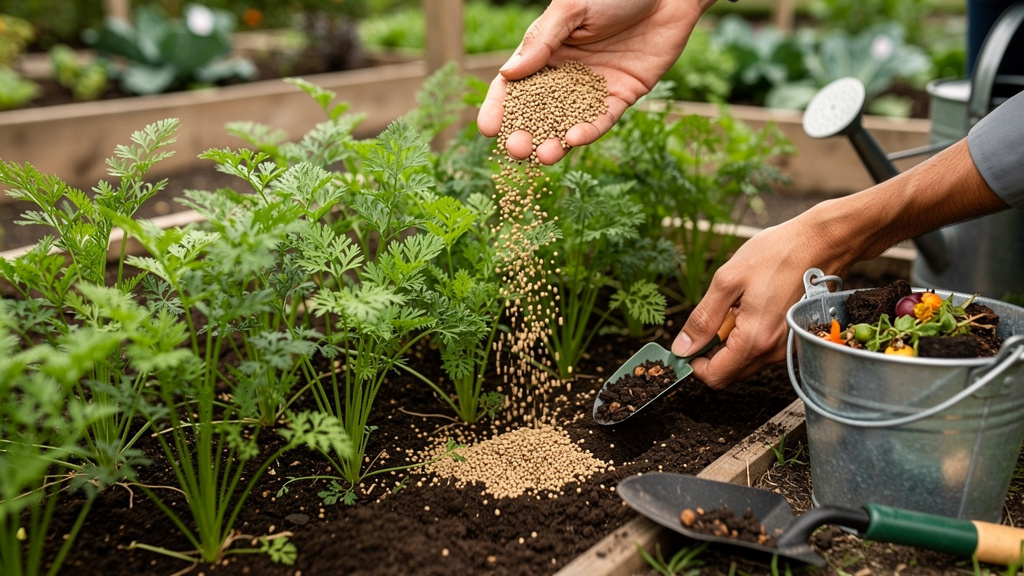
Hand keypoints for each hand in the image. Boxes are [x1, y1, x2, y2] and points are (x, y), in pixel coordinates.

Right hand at [477, 0, 715, 164]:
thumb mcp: (571, 10)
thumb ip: (541, 43)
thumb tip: (508, 74)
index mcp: (545, 51)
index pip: (514, 85)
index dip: (500, 108)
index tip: (489, 129)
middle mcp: (566, 73)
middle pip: (538, 111)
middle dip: (525, 133)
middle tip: (516, 150)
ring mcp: (593, 87)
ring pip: (568, 122)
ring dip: (554, 141)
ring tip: (544, 156)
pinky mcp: (622, 95)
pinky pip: (602, 119)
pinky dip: (588, 131)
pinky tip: (574, 140)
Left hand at [671, 220, 826, 388]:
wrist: (821, 243)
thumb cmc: (777, 255)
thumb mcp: (727, 281)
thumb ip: (703, 319)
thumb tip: (682, 347)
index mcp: (755, 340)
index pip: (715, 377)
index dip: (694, 365)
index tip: (687, 344)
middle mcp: (773, 352)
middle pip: (729, 373)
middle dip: (713, 352)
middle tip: (716, 315)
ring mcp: (786, 347)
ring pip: (745, 361)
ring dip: (731, 341)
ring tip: (738, 306)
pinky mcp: (793, 339)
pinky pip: (761, 349)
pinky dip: (749, 335)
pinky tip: (754, 306)